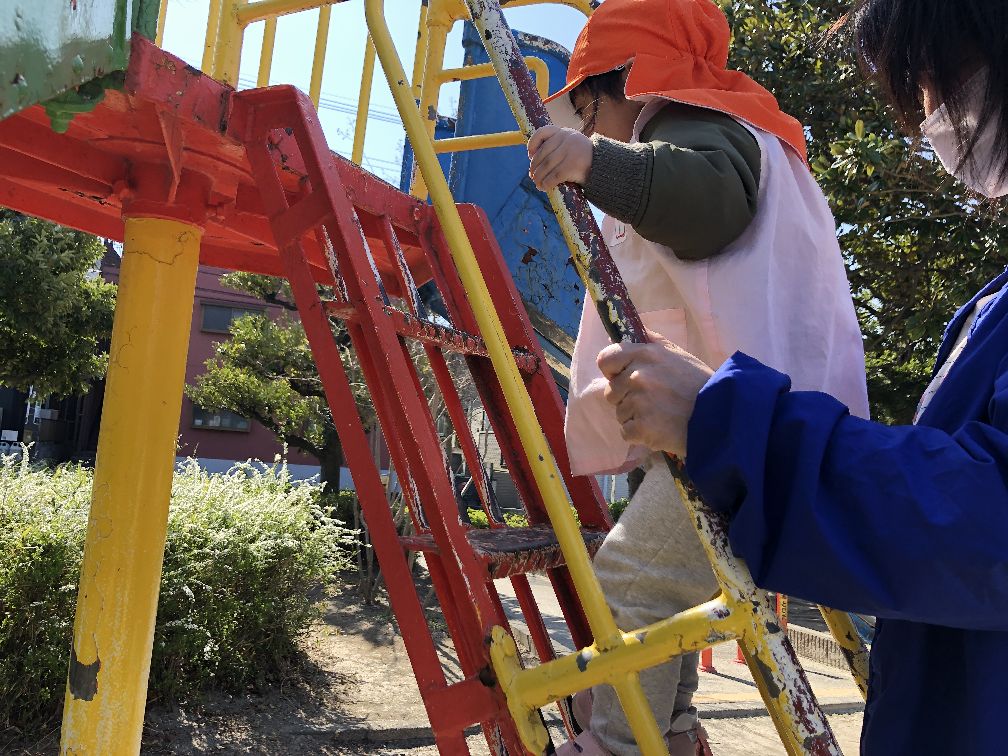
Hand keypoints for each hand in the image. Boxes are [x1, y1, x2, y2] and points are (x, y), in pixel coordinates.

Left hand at [528, 126, 592, 190]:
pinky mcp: (572, 166)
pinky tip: (544, 187)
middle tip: (532, 176)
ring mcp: (570, 152)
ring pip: (547, 166)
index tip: (530, 155)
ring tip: (537, 184)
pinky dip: (547, 183)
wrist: (605, 167)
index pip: (543, 132)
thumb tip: (534, 160)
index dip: (533, 143)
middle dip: (535, 166)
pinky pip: (554, 176)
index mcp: (565, 132)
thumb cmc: (584, 159)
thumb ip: (557, 147)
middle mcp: (567, 139)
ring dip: (539, 177)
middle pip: (543, 153)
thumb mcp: (572, 146)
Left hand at [597, 329, 713, 457]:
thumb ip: (649, 342)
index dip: (612, 371)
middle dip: (627, 398)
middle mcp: (638, 376)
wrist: (721, 416)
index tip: (622, 377)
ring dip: (635, 417)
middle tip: (653, 401)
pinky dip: (640, 435)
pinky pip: (626, 433)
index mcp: (645, 354)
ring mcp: (638, 403)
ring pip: (620, 413)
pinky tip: (659, 429)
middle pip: (611, 391)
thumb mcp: (677, 354)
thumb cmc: (699, 384)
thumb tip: (618, 335)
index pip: (606, 359)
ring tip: (660, 415)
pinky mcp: (642, 428)